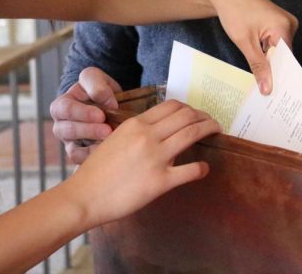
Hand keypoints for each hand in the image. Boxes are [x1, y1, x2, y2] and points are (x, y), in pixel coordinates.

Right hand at [50, 67, 121, 163]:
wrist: (108, 103)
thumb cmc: (98, 89)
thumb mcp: (96, 78)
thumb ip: (97, 84)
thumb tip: (106, 101)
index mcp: (62, 105)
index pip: (64, 109)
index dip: (82, 113)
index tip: (101, 114)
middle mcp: (62, 125)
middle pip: (67, 131)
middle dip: (89, 131)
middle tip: (107, 130)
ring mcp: (71, 143)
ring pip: (73, 150)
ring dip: (92, 147)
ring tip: (110, 141)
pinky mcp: (80, 156)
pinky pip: (83, 163)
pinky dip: (95, 159)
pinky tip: (108, 153)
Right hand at [64, 99, 219, 225]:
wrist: (85, 196)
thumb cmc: (96, 171)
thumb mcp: (115, 139)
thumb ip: (137, 133)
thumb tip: (158, 132)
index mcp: (136, 124)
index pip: (172, 106)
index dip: (190, 108)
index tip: (196, 114)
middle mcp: (148, 136)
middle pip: (187, 116)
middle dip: (204, 117)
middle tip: (212, 122)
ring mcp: (156, 158)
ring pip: (192, 134)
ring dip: (209, 130)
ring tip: (216, 133)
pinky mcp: (160, 181)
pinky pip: (191, 170)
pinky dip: (202, 168)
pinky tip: (204, 169)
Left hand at [208, 0, 297, 94]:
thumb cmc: (233, 12)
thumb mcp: (245, 43)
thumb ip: (258, 66)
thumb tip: (267, 88)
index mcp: (284, 26)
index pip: (287, 59)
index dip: (280, 76)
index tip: (274, 94)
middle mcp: (289, 23)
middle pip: (284, 55)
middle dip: (274, 70)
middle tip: (266, 91)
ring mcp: (284, 21)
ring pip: (279, 50)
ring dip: (270, 61)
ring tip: (262, 79)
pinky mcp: (277, 22)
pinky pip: (276, 42)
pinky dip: (267, 52)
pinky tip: (260, 62)